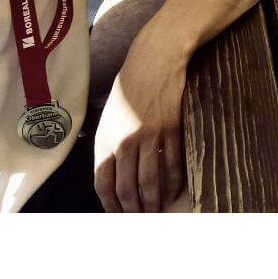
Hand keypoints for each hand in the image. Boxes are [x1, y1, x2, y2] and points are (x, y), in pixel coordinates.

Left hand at [94, 43, 186, 212]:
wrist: (154, 59)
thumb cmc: (130, 85)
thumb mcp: (110, 115)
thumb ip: (110, 144)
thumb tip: (114, 173)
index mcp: (104, 138)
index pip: (103, 183)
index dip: (110, 204)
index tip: (118, 215)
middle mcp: (124, 140)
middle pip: (127, 187)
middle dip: (132, 209)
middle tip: (139, 220)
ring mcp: (149, 136)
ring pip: (150, 181)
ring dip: (153, 202)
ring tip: (157, 212)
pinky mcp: (171, 129)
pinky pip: (172, 164)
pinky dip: (174, 182)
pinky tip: (174, 191)